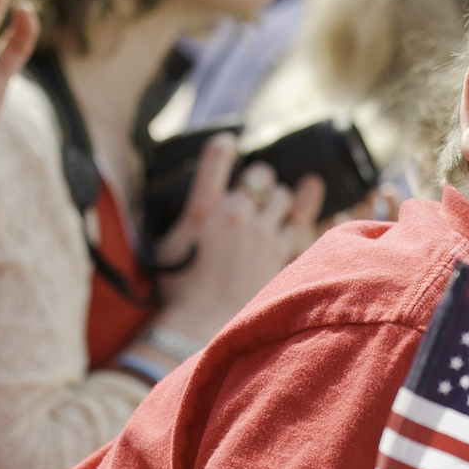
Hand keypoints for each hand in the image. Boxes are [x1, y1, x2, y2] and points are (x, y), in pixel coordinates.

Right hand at [151, 136, 321, 342]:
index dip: (226, 146)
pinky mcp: (281, 254)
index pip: (218, 154)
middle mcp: (235, 214)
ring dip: (279, 202)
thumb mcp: (166, 242)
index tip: (228, 147)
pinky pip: (301, 223)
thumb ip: (185, 214)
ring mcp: (262, 234)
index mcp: (202, 207)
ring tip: (268, 216)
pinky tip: (300, 209)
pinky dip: (298, 219)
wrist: (198, 322)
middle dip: (258, 182)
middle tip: (251, 197)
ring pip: (285, 196)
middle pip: (262, 174)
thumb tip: (196, 199)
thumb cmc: (177, 286)